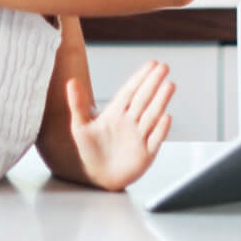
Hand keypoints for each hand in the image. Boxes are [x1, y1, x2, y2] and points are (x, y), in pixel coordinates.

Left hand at [66, 61, 175, 190]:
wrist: (97, 177)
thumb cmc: (90, 150)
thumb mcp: (80, 126)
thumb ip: (77, 104)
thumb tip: (71, 81)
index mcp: (116, 113)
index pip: (130, 91)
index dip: (140, 77)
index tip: (151, 64)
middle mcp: (130, 122)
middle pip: (144, 99)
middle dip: (153, 83)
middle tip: (164, 66)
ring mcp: (139, 137)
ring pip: (152, 116)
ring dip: (160, 101)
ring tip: (169, 85)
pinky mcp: (146, 154)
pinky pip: (155, 140)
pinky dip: (161, 130)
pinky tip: (166, 117)